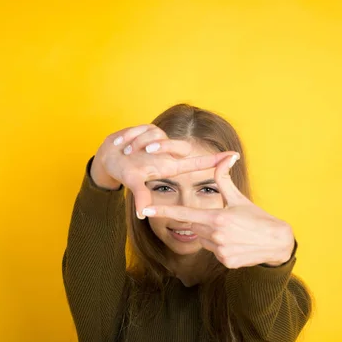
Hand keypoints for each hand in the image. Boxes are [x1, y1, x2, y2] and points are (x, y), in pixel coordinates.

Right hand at [93, 124, 237, 217]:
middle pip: (179, 145)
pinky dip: (128, 138)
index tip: (234, 156)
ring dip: (135, 146)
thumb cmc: (124, 170)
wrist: (107, 155)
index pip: (196, 163)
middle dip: (164, 145)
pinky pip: (139, 131)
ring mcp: (160, 139)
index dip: (215, 161)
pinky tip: (123, 144)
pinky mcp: (148, 127)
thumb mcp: (133, 183)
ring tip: (126, 152)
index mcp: (169, 166)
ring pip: (153, 139)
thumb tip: (142, 214)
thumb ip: (140, 196)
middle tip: (151, 151)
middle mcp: (168, 152)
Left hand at [142, 154, 295, 267]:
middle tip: (221, 218)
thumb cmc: (257, 217)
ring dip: (211, 235)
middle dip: (202, 221)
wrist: (277, 242)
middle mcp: (215, 236)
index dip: (164, 212)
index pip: (184, 215)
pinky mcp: (225, 262)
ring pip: (203, 240)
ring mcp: (220, 251)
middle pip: (194, 227)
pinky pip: (214, 252)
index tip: (146, 211)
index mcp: (217, 218)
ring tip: (232, 231)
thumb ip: (224, 179)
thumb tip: (226, 157)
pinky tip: (236, 243)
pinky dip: (221, 247)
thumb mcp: (239, 198)